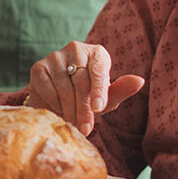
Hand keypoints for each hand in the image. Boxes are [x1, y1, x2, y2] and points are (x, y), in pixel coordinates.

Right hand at [26, 41, 144, 134]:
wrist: (59, 97)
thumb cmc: (89, 97)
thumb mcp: (106, 98)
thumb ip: (121, 90)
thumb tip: (139, 81)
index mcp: (97, 54)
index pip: (99, 69)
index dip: (99, 90)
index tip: (98, 109)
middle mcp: (76, 49)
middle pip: (81, 81)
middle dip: (84, 108)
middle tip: (86, 129)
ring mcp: (55, 56)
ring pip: (64, 86)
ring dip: (69, 110)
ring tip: (74, 125)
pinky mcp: (38, 67)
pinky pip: (48, 88)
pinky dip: (54, 105)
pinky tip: (60, 113)